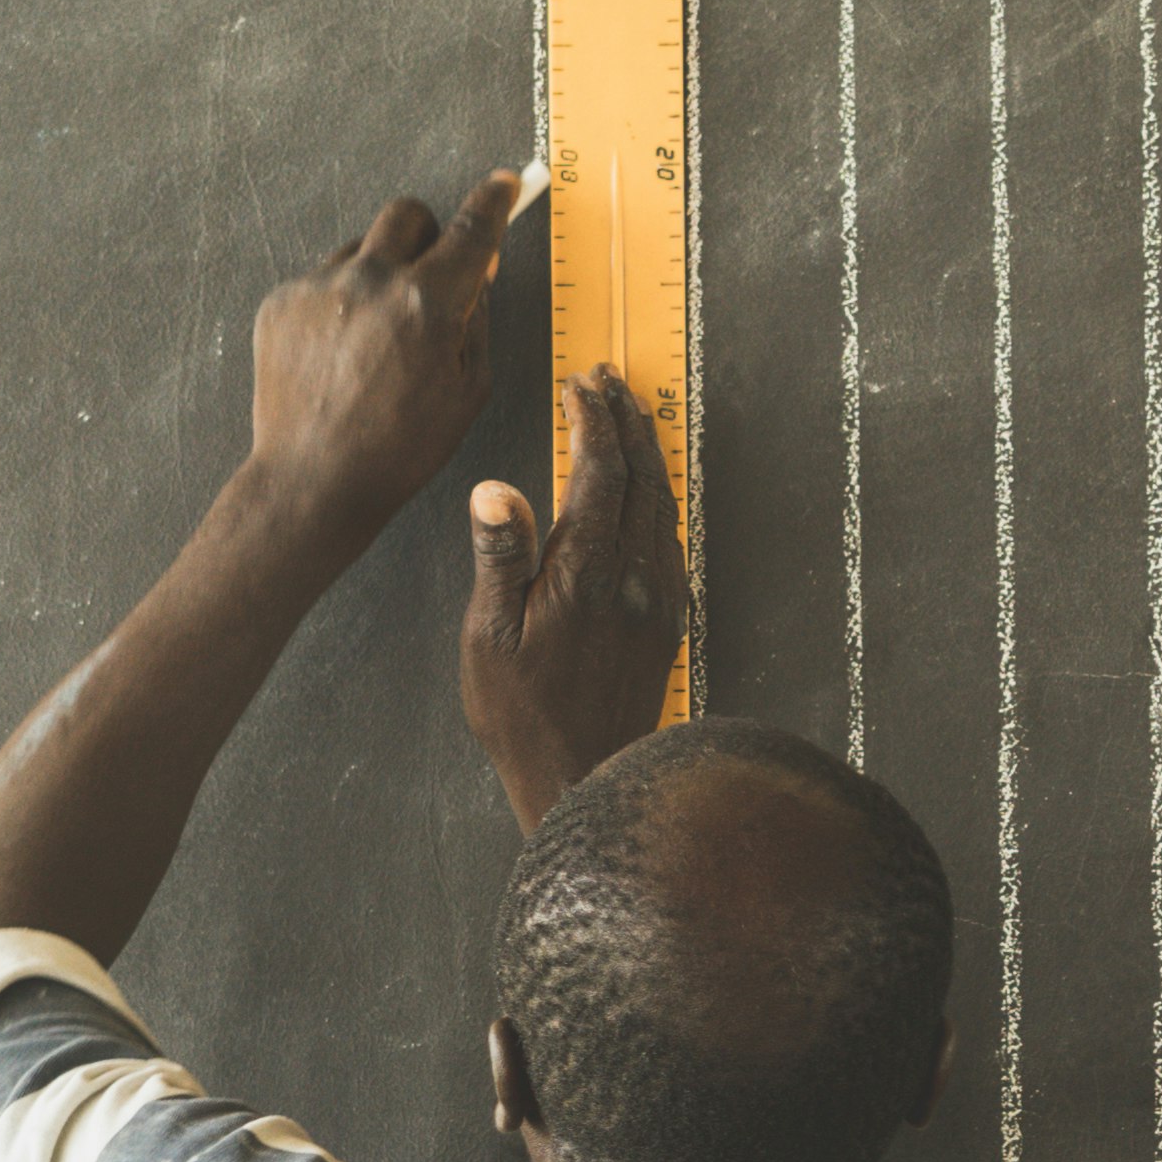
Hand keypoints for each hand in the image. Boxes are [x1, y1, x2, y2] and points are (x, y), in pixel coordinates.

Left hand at [247, 170, 540, 539]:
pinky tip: (342, 353)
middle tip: (431, 275)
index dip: (493, 201)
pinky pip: (324, 280)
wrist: (314, 480)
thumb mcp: (468, 390)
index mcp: (427, 304)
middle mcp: (371, 282)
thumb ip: (476, 320)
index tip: (502, 183)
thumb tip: (476, 271)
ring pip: (363, 248)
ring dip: (380, 274)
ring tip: (377, 337)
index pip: (471, 230)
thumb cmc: (399, 448)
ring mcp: (319, 288)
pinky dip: (341, 305)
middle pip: (408, 213)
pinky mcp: (282, 302)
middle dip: (427, 234)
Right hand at [462, 365, 687, 824]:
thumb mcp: (490, 638)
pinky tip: (643, 492)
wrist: (584, 780)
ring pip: (663, 504)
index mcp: (585, 572)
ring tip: (627, 417)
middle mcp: (633, 578)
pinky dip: (657, 498)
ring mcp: (658, 599)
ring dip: (646, 454)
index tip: (581, 384)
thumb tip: (496, 491)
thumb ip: (500, 559)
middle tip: (608, 380)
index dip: (592, 420)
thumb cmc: (525, 717)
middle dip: (626, 420)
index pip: (598, 471)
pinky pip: (671, 540)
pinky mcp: (668, 620)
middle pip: (642, 476)